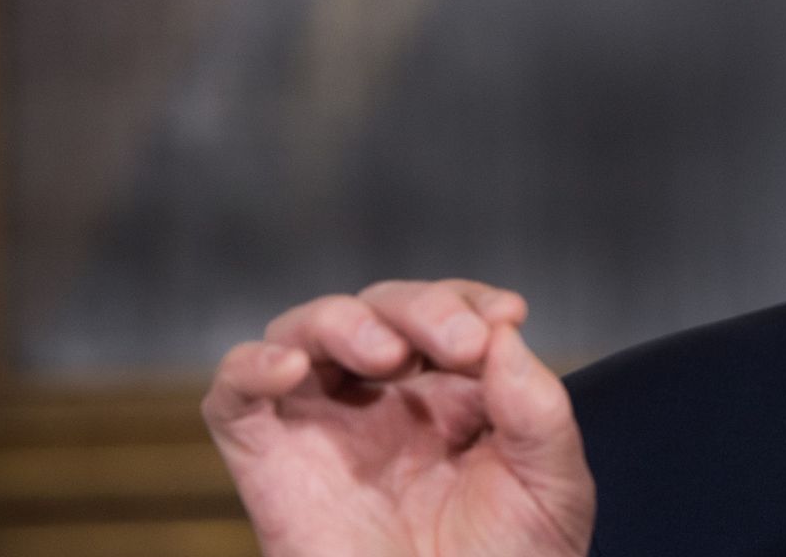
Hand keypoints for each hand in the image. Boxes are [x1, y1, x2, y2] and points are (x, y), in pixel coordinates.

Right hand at [203, 280, 594, 556]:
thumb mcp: (552, 486)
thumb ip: (537, 409)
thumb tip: (504, 334)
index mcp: (452, 398)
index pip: (448, 314)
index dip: (469, 299)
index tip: (508, 315)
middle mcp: (385, 403)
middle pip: (381, 310)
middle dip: (423, 309)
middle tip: (462, 345)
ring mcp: (324, 429)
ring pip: (306, 332)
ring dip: (345, 321)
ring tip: (388, 355)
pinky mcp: (271, 465)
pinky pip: (233, 398)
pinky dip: (250, 367)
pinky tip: (287, 367)